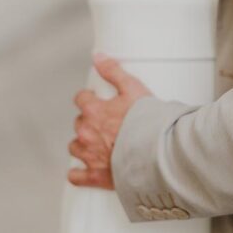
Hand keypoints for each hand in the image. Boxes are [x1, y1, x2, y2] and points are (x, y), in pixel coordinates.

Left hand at [67, 56, 151, 189]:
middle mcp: (87, 132)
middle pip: (79, 123)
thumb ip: (113, 71)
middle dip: (88, 122)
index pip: (81, 100)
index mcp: (94, 110)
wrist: (157, 151)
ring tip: (96, 145)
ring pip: (75, 147)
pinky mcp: (96, 176)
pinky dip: (78, 174)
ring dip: (83, 144)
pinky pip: (77, 176)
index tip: (95, 101)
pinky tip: (82, 171)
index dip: (88, 99)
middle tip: (103, 123)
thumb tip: (97, 56)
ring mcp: (90, 155)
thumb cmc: (147, 120)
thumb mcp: (133, 88)